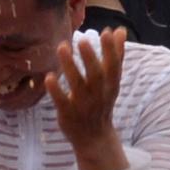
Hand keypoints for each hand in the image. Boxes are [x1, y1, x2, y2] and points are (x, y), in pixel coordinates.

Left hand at [48, 26, 127, 160]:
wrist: (95, 139)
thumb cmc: (102, 103)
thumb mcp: (112, 81)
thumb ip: (116, 56)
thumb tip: (120, 30)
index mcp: (110, 85)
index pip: (113, 66)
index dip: (112, 50)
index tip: (107, 32)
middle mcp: (98, 95)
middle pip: (96, 76)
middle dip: (90, 58)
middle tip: (82, 39)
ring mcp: (83, 105)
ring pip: (77, 85)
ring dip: (70, 66)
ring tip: (62, 47)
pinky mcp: (68, 114)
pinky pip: (61, 101)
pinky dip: (56, 90)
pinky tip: (48, 77)